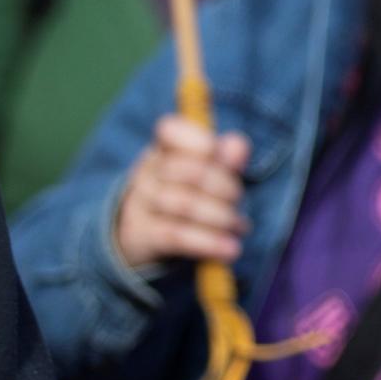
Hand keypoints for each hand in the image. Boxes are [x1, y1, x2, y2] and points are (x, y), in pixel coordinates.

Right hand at [113, 116, 249, 269]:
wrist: (143, 237)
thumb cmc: (186, 194)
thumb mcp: (208, 174)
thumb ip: (225, 158)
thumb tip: (238, 144)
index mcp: (163, 149)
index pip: (169, 130)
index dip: (197, 139)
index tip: (215, 152)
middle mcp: (148, 172)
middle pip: (189, 172)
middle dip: (224, 186)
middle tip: (238, 200)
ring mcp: (141, 203)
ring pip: (185, 204)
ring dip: (221, 217)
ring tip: (239, 226)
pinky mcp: (141, 235)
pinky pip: (176, 236)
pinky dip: (208, 243)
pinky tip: (231, 249)